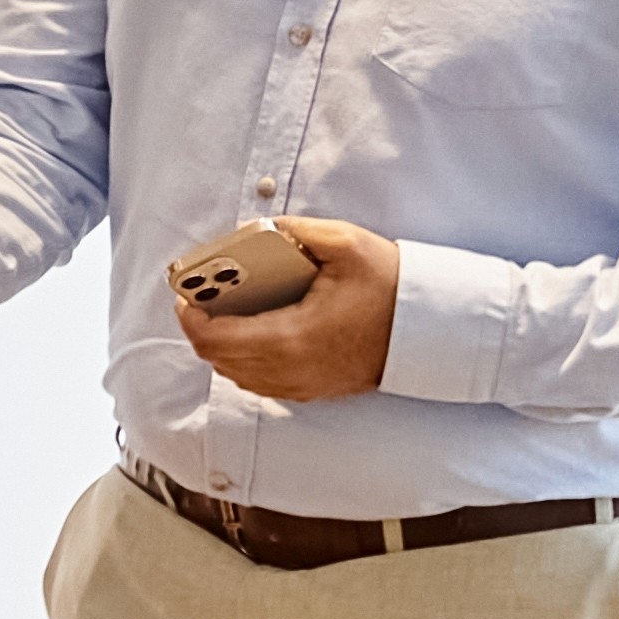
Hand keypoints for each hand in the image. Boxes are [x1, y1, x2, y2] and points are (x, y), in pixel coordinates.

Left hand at [175, 214, 395, 403]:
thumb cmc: (391, 286)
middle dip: (202, 327)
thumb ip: (294, 231)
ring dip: (222, 346)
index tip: (186, 293)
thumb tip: (256, 228)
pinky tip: (255, 332)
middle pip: (220, 359)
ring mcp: (304, 384)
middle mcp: (292, 369)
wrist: (432, 329)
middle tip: (203, 296)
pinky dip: (246, 360)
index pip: (215, 339)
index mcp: (291, 336)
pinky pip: (262, 383)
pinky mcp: (315, 389)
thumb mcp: (344, 243)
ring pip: (238, 375)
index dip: (190, 316)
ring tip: (225, 311)